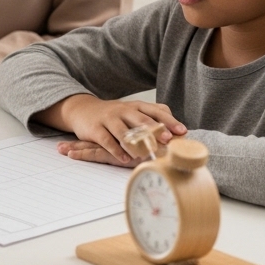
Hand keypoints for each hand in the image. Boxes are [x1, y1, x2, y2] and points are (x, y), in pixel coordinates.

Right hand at [51, 94, 186, 163]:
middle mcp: (122, 110)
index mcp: (135, 106)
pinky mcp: (95, 129)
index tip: (182, 131)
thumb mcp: (133, 111)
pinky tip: (124, 158)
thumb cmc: (114, 114)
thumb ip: (153, 116)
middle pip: (140, 119)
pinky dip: (116, 150)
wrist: (82, 109)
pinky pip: (106, 140)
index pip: (155, 111)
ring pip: (123, 131)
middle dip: (155, 130)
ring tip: (146, 154)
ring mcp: (108, 118)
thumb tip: (178, 130)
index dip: (169, 121)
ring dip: (135, 143)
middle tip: (168, 140)